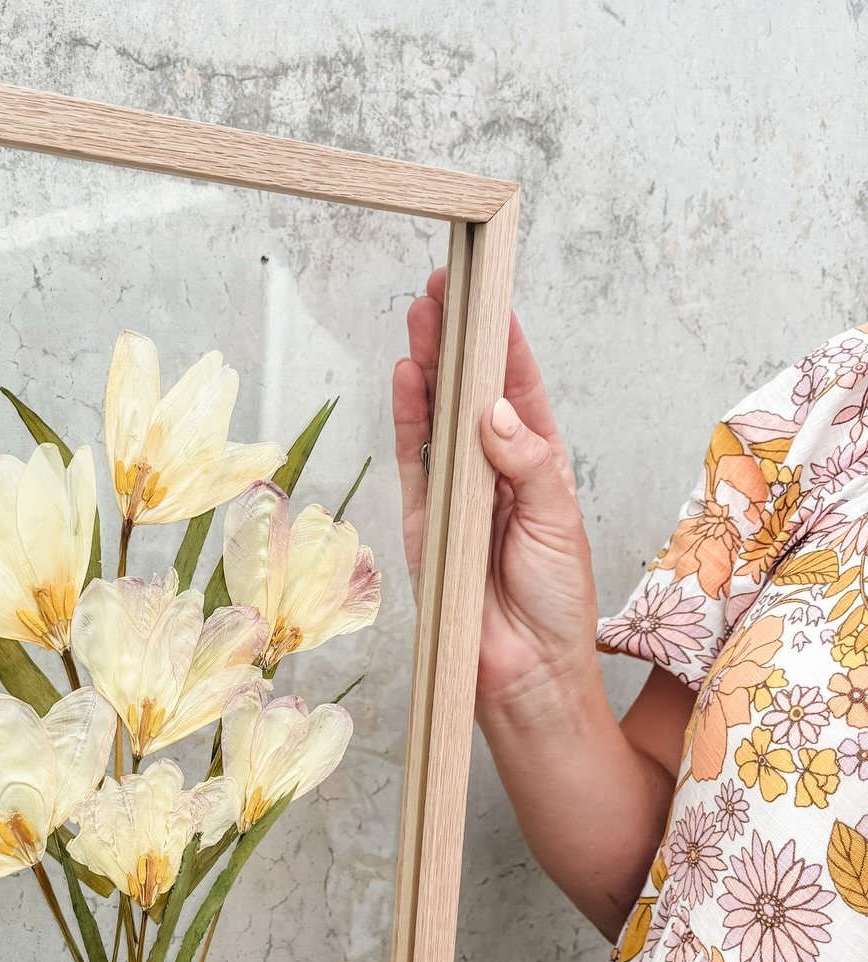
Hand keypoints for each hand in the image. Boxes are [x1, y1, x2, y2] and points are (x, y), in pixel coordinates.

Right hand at [393, 268, 598, 724]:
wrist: (524, 674)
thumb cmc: (556, 604)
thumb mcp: (557, 522)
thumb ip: (527, 464)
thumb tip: (493, 410)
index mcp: (536, 468)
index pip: (519, 393)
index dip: (506, 345)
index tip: (493, 298)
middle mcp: (493, 473)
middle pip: (469, 394)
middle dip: (458, 340)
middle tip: (443, 288)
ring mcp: (454, 494)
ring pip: (435, 417)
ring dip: (428, 366)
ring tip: (421, 315)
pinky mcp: (422, 521)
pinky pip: (410, 461)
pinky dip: (406, 418)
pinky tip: (404, 375)